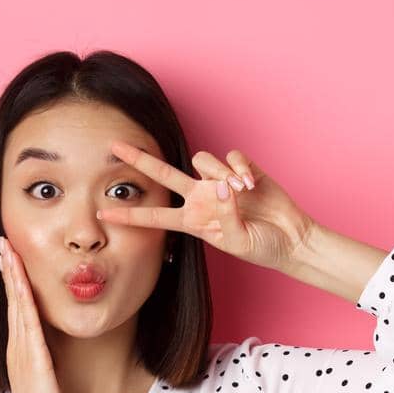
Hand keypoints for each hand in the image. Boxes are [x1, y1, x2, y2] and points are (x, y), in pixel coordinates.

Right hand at [0, 234, 64, 392]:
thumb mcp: (41, 380)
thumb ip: (41, 362)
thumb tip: (45, 352)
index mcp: (18, 349)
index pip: (14, 308)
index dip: (11, 282)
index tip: (9, 258)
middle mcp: (16, 346)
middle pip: (10, 299)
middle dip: (7, 269)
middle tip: (2, 242)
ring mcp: (22, 350)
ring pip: (16, 305)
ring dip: (11, 276)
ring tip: (7, 250)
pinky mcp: (33, 357)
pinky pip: (28, 321)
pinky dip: (23, 299)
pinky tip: (22, 281)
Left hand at [95, 140, 316, 272]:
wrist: (290, 238)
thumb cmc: (262, 246)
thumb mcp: (239, 242)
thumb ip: (226, 217)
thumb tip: (221, 186)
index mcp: (193, 220)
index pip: (155, 216)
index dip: (129, 216)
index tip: (103, 214)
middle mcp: (201, 197)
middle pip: (163, 174)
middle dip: (139, 160)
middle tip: (115, 145)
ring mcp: (219, 182)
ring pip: (204, 161)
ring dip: (221, 173)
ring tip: (243, 193)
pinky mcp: (241, 169)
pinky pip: (232, 157)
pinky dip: (241, 169)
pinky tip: (252, 184)